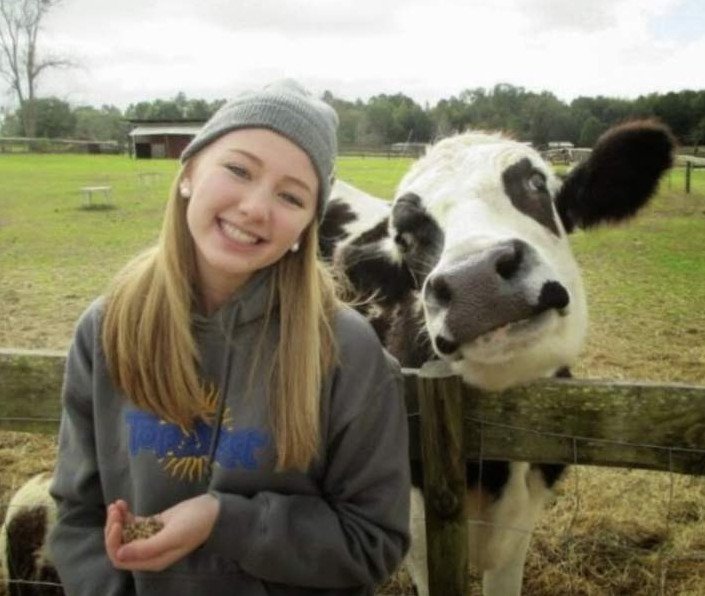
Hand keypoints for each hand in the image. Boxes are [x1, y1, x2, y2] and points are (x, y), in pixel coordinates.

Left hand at [104, 494, 219, 571]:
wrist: (212, 511)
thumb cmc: (195, 524)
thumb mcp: (172, 536)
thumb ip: (147, 547)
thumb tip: (120, 553)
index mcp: (152, 560)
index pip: (121, 559)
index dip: (113, 543)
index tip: (118, 523)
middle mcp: (149, 553)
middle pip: (119, 546)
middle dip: (113, 529)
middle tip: (115, 510)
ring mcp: (150, 538)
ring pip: (124, 534)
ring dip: (117, 520)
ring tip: (117, 504)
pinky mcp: (153, 525)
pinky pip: (133, 524)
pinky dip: (125, 515)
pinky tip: (123, 503)